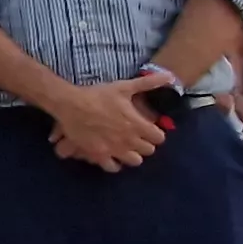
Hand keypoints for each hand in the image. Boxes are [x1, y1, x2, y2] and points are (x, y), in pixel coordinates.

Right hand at [45, 73, 170, 170]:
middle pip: (148, 151)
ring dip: (133, 154)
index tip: (150, 129)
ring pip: (135, 161)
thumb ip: (148, 83)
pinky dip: (115, 164)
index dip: (156, 133)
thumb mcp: (124, 87)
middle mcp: (129, 140)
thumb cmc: (99, 95)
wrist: (72, 105)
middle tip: (138, 136)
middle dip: (146, 143)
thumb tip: (170, 76)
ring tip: (127, 147)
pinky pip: (113, 167)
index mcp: (137, 125)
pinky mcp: (99, 155)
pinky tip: (113, 156)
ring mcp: (114, 150)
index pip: (159, 138)